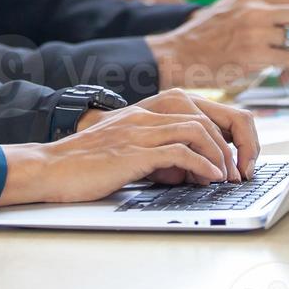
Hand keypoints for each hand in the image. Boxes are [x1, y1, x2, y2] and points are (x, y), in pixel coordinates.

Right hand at [0, 89, 258, 205]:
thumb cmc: (86, 163)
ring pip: (199, 131)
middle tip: (239, 172)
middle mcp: (147, 113)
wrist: (50, 167)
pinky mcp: (133, 151)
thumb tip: (191, 169)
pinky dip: (202, 165)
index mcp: (148, 109)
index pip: (202, 109)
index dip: (227, 132)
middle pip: (208, 117)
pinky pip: (180, 152)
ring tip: (226, 178)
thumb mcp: (129, 148)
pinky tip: (209, 180)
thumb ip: (160, 151)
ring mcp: (140, 129)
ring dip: (221, 156)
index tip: (236, 157)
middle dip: (233, 145)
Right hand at [146, 0, 288, 88]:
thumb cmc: (203, 36)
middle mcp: (253, 9)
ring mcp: (253, 31)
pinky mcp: (252, 55)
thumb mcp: (228, 6)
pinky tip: (280, 74)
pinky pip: (288, 59)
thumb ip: (254, 4)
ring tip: (286, 63)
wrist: (179, 54)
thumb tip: (284, 10)